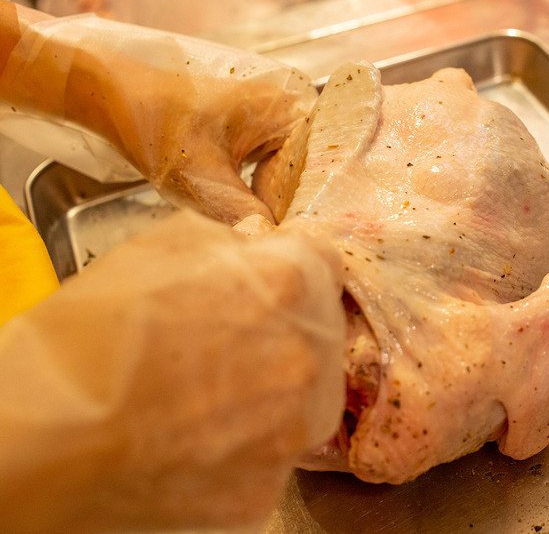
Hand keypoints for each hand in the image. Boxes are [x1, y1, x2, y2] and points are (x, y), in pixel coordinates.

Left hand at [0, 0, 316, 223]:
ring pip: (291, 178)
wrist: (117, 97)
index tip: (284, 248)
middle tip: (274, 248)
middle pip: (308, 177)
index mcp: (291, 111)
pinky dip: (263, 195)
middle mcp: (293, 110)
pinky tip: (250, 217)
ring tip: (261, 235)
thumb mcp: (203, 179)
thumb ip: (245, 215)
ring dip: (276, 207)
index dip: (298, 216)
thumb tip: (274, 248)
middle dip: (290, 212)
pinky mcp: (258, 130)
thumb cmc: (158, 124)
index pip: (311, 178)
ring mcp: (276, 120)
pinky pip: (275, 171)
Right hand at [0, 210, 344, 532]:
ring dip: (273, 390)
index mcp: (288, 285)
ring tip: (205, 394)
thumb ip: (228, 241)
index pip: (324, 263)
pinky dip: (246, 445)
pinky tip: (197, 437)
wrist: (41, 446)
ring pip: (305, 398)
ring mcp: (293, 432)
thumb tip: (260, 243)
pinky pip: (273, 455)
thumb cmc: (87, 340)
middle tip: (225, 342)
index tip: (273, 282)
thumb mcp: (155, 250)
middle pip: (321, 332)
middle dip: (286, 328)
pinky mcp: (267, 490)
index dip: (294, 268)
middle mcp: (308, 358)